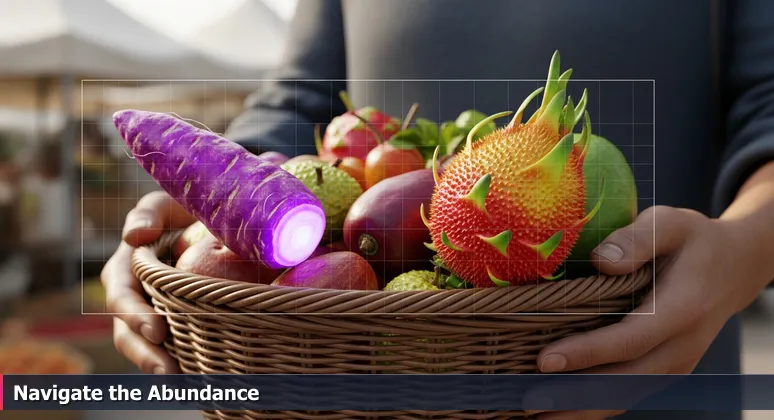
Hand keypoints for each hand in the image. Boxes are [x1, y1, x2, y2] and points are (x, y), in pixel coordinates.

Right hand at [101, 191, 195, 373]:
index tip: (157, 330)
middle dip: (144, 353)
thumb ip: (148, 213)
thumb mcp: (165, 203)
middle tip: (167, 370)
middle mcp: (134, 295)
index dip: (135, 315)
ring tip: (179, 381)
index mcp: (126, 267)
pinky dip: (180, 361)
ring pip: (145, 345)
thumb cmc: (183, 208)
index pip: (122, 296)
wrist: (209, 219)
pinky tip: (198, 376)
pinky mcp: (174, 321)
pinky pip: (172, 345)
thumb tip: (133, 235)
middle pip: (127, 331)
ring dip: (158, 365)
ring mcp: (153, 311)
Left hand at [527, 205, 768, 419]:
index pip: (629, 339)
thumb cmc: (694, 242)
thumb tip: (601, 258)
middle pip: (623, 380)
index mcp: (681, 309)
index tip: (545, 360)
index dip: (586, 353)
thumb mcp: (670, 224)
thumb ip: (637, 239)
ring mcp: (674, 364)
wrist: (735, 267)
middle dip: (573, 393)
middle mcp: (681, 346)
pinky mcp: (664, 369)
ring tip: (534, 414)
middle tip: (526, 399)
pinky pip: (627, 392)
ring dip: (579, 408)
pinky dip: (593, 404)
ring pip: (624, 395)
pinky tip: (559, 408)